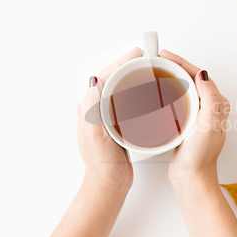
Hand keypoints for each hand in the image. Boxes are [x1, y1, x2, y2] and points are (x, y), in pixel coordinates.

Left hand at [76, 47, 142, 192]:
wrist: (109, 182)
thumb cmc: (101, 162)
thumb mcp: (94, 134)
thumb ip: (92, 108)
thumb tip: (92, 81)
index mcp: (88, 109)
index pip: (103, 76)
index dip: (120, 62)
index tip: (136, 53)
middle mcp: (96, 110)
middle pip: (112, 79)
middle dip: (127, 65)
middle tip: (145, 57)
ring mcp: (107, 117)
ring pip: (120, 88)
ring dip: (132, 76)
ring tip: (147, 69)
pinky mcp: (118, 124)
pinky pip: (127, 101)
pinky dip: (137, 92)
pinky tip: (147, 92)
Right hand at [160, 50, 230, 186]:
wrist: (191, 177)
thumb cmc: (201, 156)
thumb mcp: (208, 125)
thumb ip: (209, 99)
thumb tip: (203, 75)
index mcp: (218, 105)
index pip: (200, 76)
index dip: (183, 63)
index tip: (167, 56)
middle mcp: (210, 108)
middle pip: (193, 79)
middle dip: (177, 66)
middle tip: (160, 59)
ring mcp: (199, 115)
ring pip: (185, 88)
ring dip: (173, 77)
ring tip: (158, 69)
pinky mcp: (188, 122)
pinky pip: (179, 100)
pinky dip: (169, 91)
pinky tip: (159, 91)